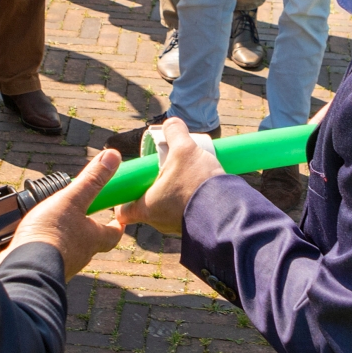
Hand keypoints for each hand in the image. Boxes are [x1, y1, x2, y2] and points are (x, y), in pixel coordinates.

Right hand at [0, 151, 125, 278]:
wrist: (24, 268)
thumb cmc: (51, 234)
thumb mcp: (72, 200)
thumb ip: (92, 179)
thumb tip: (114, 157)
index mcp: (93, 238)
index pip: (113, 234)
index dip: (117, 225)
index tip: (119, 219)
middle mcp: (81, 255)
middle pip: (92, 243)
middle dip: (90, 231)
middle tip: (84, 217)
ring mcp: (64, 265)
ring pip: (71, 251)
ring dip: (68, 240)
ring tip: (56, 227)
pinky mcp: (45, 271)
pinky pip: (52, 258)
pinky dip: (49, 249)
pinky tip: (37, 243)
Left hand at [116, 119, 223, 237]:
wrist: (229, 210)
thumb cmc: (199, 183)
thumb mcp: (185, 149)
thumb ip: (175, 133)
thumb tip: (170, 123)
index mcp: (146, 208)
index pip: (122, 211)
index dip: (122, 199)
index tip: (130, 185)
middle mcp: (157, 223)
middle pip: (146, 206)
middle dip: (153, 189)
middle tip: (163, 173)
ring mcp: (175, 228)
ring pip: (165, 210)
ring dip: (172, 195)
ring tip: (185, 177)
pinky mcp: (192, 229)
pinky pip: (183, 214)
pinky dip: (186, 202)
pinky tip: (197, 188)